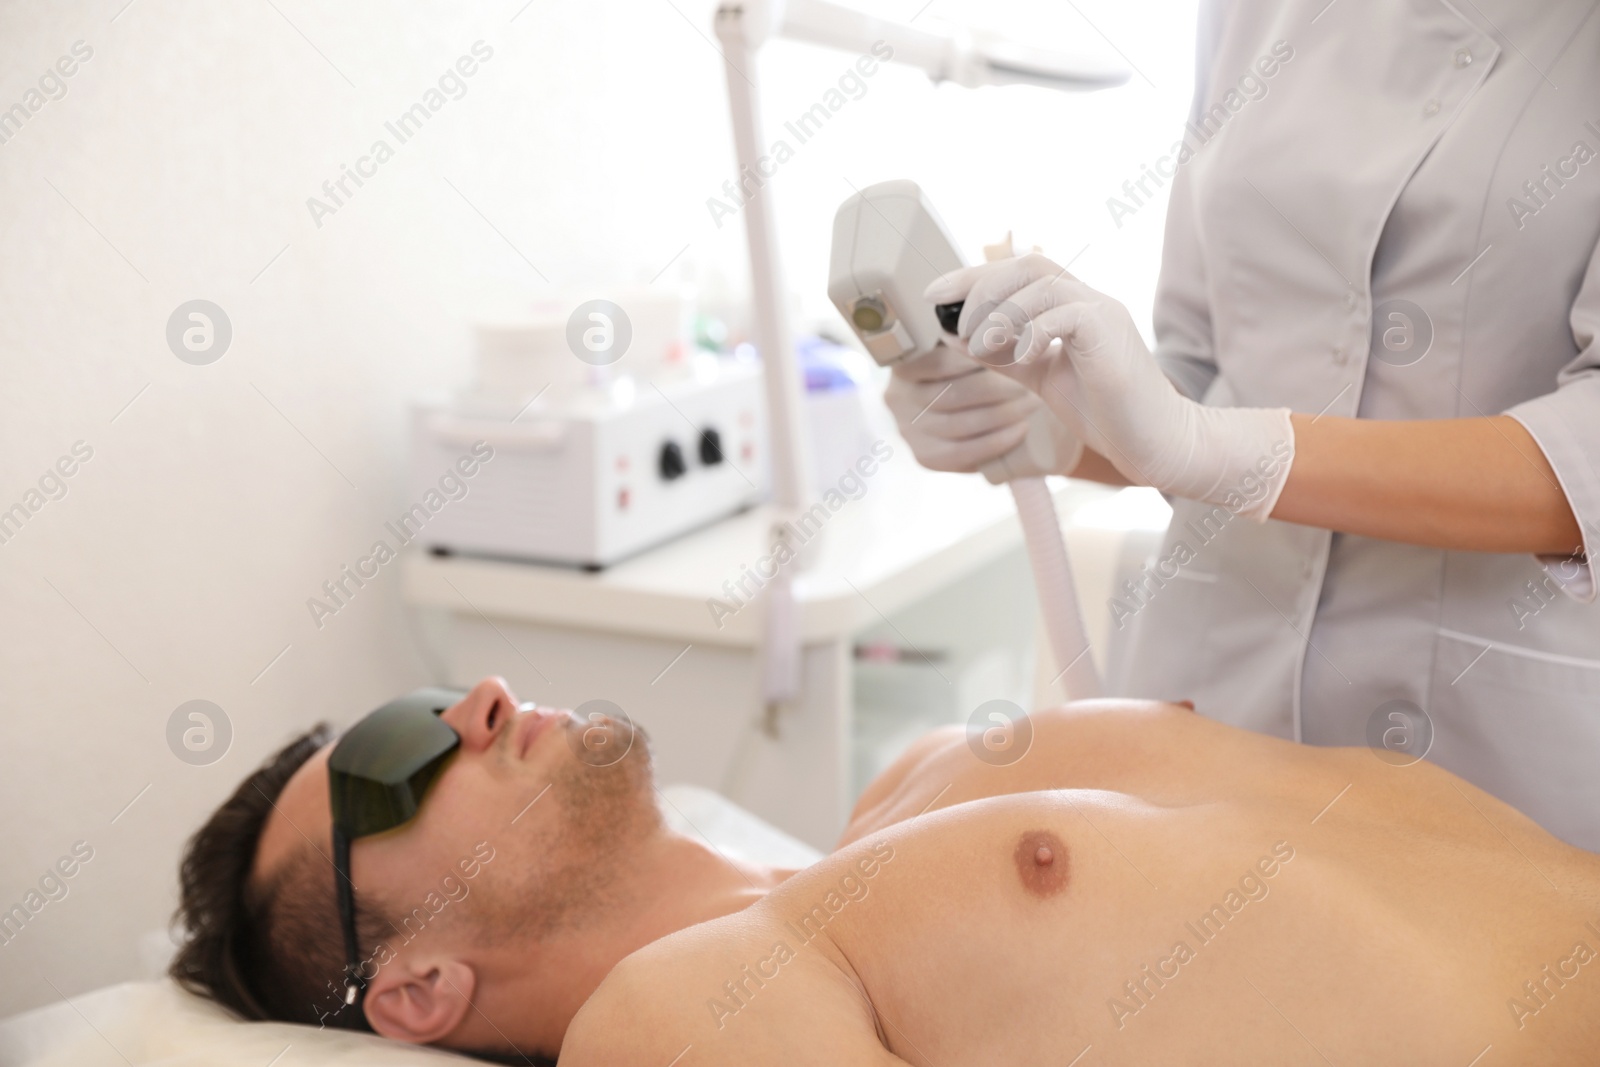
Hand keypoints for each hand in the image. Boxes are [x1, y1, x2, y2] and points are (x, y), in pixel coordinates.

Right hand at [884, 341, 1083, 482]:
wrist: (959, 415)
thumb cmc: (965, 368)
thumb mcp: (958, 342)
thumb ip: (969, 327)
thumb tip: (986, 298)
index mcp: (901, 365)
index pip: (940, 360)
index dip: (980, 357)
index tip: (1014, 349)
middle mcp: (896, 399)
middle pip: (952, 394)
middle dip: (997, 387)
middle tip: (1031, 379)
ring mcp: (908, 431)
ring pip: (960, 424)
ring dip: (1002, 413)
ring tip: (1032, 400)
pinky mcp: (926, 458)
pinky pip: (964, 453)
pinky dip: (997, 440)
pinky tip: (1021, 427)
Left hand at [925, 254, 1294, 517]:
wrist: (1153, 442)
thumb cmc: (1105, 413)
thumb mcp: (1041, 378)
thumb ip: (1007, 356)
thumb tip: (961, 338)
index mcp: (1071, 308)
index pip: (1019, 272)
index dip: (973, 276)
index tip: (934, 294)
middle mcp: (1088, 301)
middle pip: (1028, 264)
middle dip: (980, 286)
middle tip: (957, 322)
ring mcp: (1102, 313)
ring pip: (1041, 283)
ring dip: (1000, 312)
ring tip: (980, 347)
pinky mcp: (1110, 333)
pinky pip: (1063, 314)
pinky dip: (1031, 332)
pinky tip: (1021, 358)